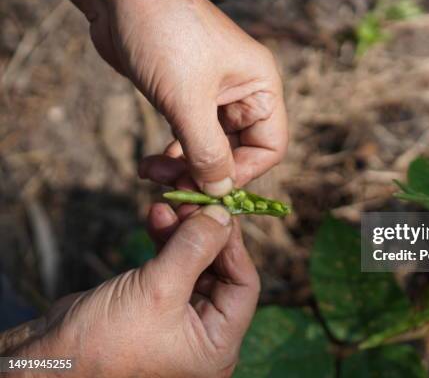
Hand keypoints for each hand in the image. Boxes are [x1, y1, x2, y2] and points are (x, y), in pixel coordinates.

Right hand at [7, 205, 259, 376]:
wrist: (49, 359)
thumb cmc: (105, 340)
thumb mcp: (158, 290)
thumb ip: (194, 249)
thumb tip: (224, 215)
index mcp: (217, 347)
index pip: (244, 286)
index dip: (233, 245)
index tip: (220, 211)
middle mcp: (204, 336)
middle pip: (221, 272)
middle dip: (205, 235)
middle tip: (192, 203)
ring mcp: (180, 321)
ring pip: (196, 266)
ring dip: (183, 234)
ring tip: (169, 205)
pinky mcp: (157, 306)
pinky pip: (173, 268)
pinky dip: (166, 243)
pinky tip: (156, 217)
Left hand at [50, 0, 287, 194]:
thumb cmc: (164, 35)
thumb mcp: (189, 100)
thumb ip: (207, 151)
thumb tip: (221, 191)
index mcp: (261, 87)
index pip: (269, 147)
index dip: (244, 173)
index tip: (209, 187)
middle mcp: (243, 93)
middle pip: (238, 151)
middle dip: (206, 172)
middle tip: (172, 185)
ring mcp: (214, 95)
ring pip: (210, 147)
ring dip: (185, 166)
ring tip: (154, 173)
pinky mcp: (187, 95)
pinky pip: (189, 136)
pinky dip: (174, 153)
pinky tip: (152, 163)